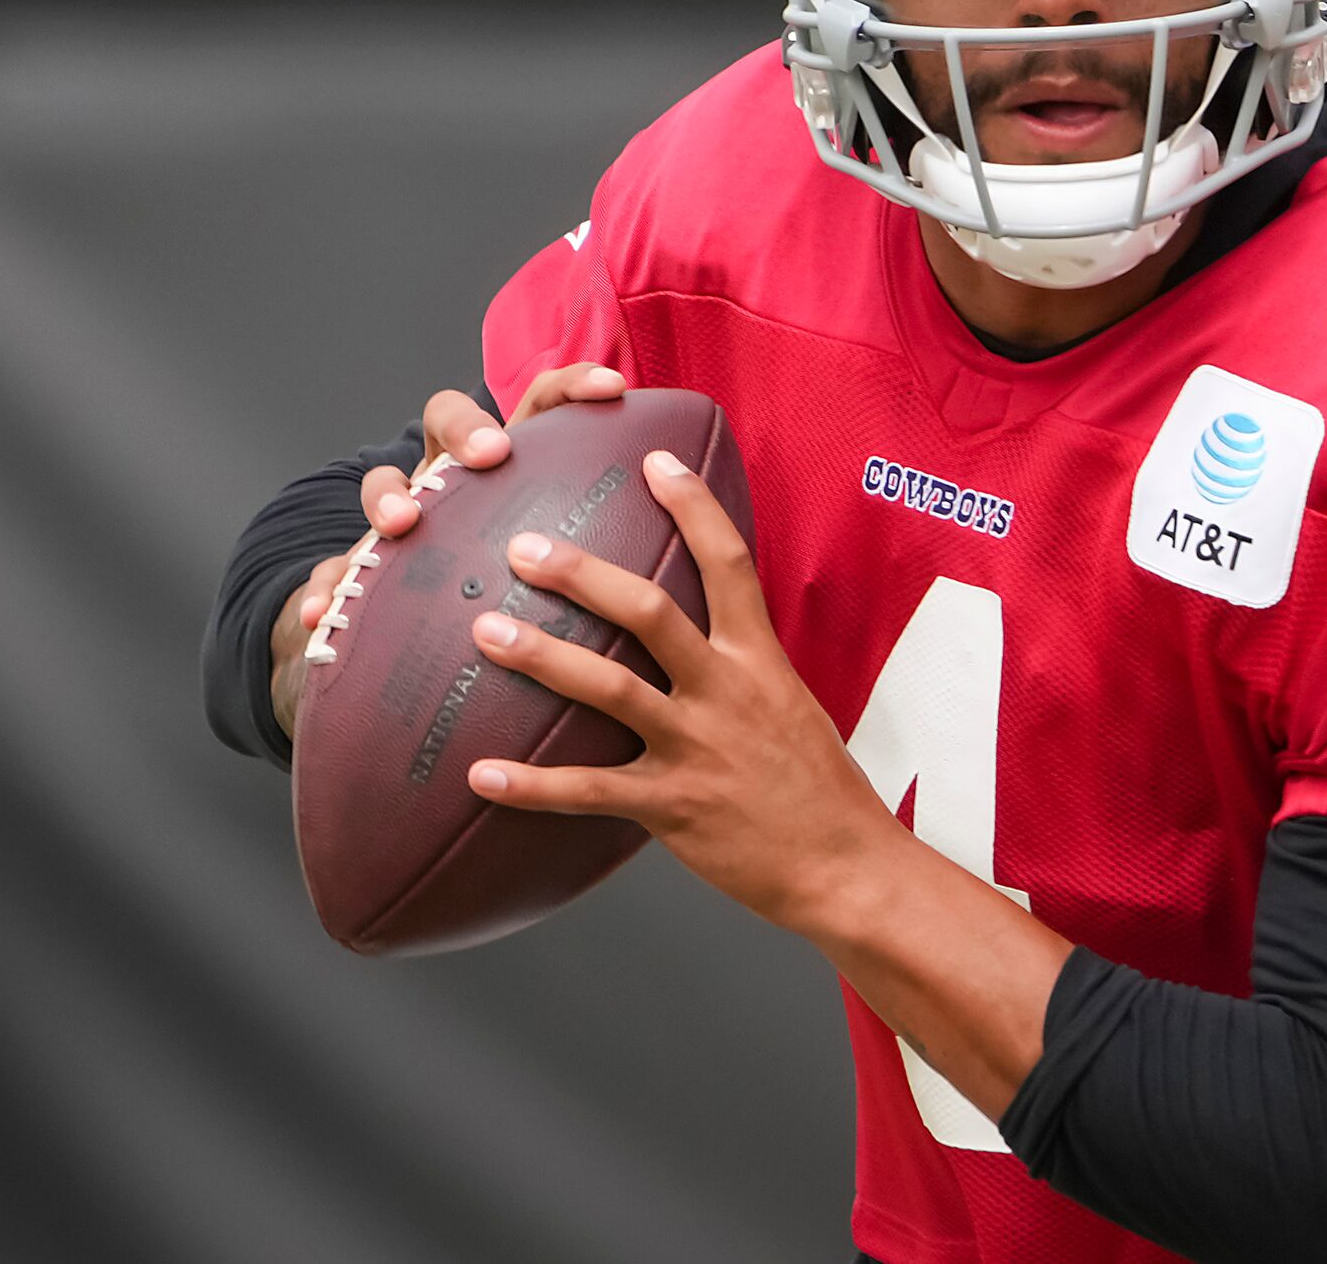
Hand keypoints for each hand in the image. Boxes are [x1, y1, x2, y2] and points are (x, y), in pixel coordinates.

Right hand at [269, 362, 627, 735]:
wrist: (413, 634)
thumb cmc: (508, 583)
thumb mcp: (563, 558)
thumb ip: (614, 539)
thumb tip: (694, 520)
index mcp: (509, 466)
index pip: (541, 405)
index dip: (573, 385)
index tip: (614, 387)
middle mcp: (450, 478)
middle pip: (448, 420)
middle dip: (468, 427)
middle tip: (493, 454)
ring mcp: (397, 518)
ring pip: (383, 483)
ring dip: (388, 495)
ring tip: (402, 523)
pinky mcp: (352, 572)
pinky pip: (329, 576)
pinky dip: (322, 593)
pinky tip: (322, 616)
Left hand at [458, 449, 898, 930]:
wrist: (846, 865)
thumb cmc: (818, 788)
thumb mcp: (790, 706)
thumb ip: (742, 668)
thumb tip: (697, 637)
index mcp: (760, 659)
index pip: (728, 562)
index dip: (692, 506)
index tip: (655, 460)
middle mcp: (727, 691)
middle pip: (648, 612)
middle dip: (581, 574)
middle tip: (524, 547)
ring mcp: (697, 747)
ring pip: (609, 689)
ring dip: (542, 656)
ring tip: (485, 632)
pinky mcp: (672, 806)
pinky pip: (590, 791)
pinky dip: (531, 785)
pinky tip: (481, 776)